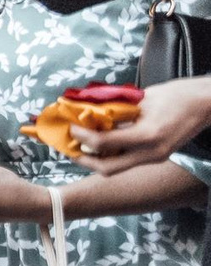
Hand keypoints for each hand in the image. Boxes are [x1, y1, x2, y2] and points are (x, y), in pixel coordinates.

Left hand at [76, 76, 210, 173]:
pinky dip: (111, 154)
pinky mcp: (158, 156)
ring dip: (96, 159)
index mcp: (148, 135)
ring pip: (117, 167)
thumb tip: (89, 111)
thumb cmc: (177, 95)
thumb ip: (116, 110)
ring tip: (79, 146)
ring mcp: (156, 157)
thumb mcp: (142, 99)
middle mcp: (152, 153)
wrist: (206, 104)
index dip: (82, 137)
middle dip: (83, 160)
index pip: (104, 143)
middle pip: (108, 169)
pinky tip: (100, 143)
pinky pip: (128, 160)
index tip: (70, 128)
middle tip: (68, 148)